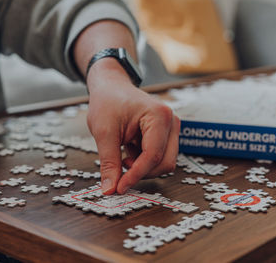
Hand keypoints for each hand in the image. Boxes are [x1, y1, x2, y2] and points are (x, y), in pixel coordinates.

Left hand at [86, 59, 179, 193]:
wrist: (111, 86)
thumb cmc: (107, 101)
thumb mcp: (104, 132)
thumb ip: (109, 162)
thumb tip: (110, 189)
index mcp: (159, 116)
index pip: (152, 155)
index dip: (136, 175)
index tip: (119, 188)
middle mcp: (171, 122)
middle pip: (164, 162)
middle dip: (142, 172)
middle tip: (120, 168)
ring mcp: (171, 128)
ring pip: (164, 162)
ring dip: (142, 166)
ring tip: (124, 154)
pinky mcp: (167, 134)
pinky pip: (160, 157)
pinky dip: (143, 160)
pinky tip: (130, 149)